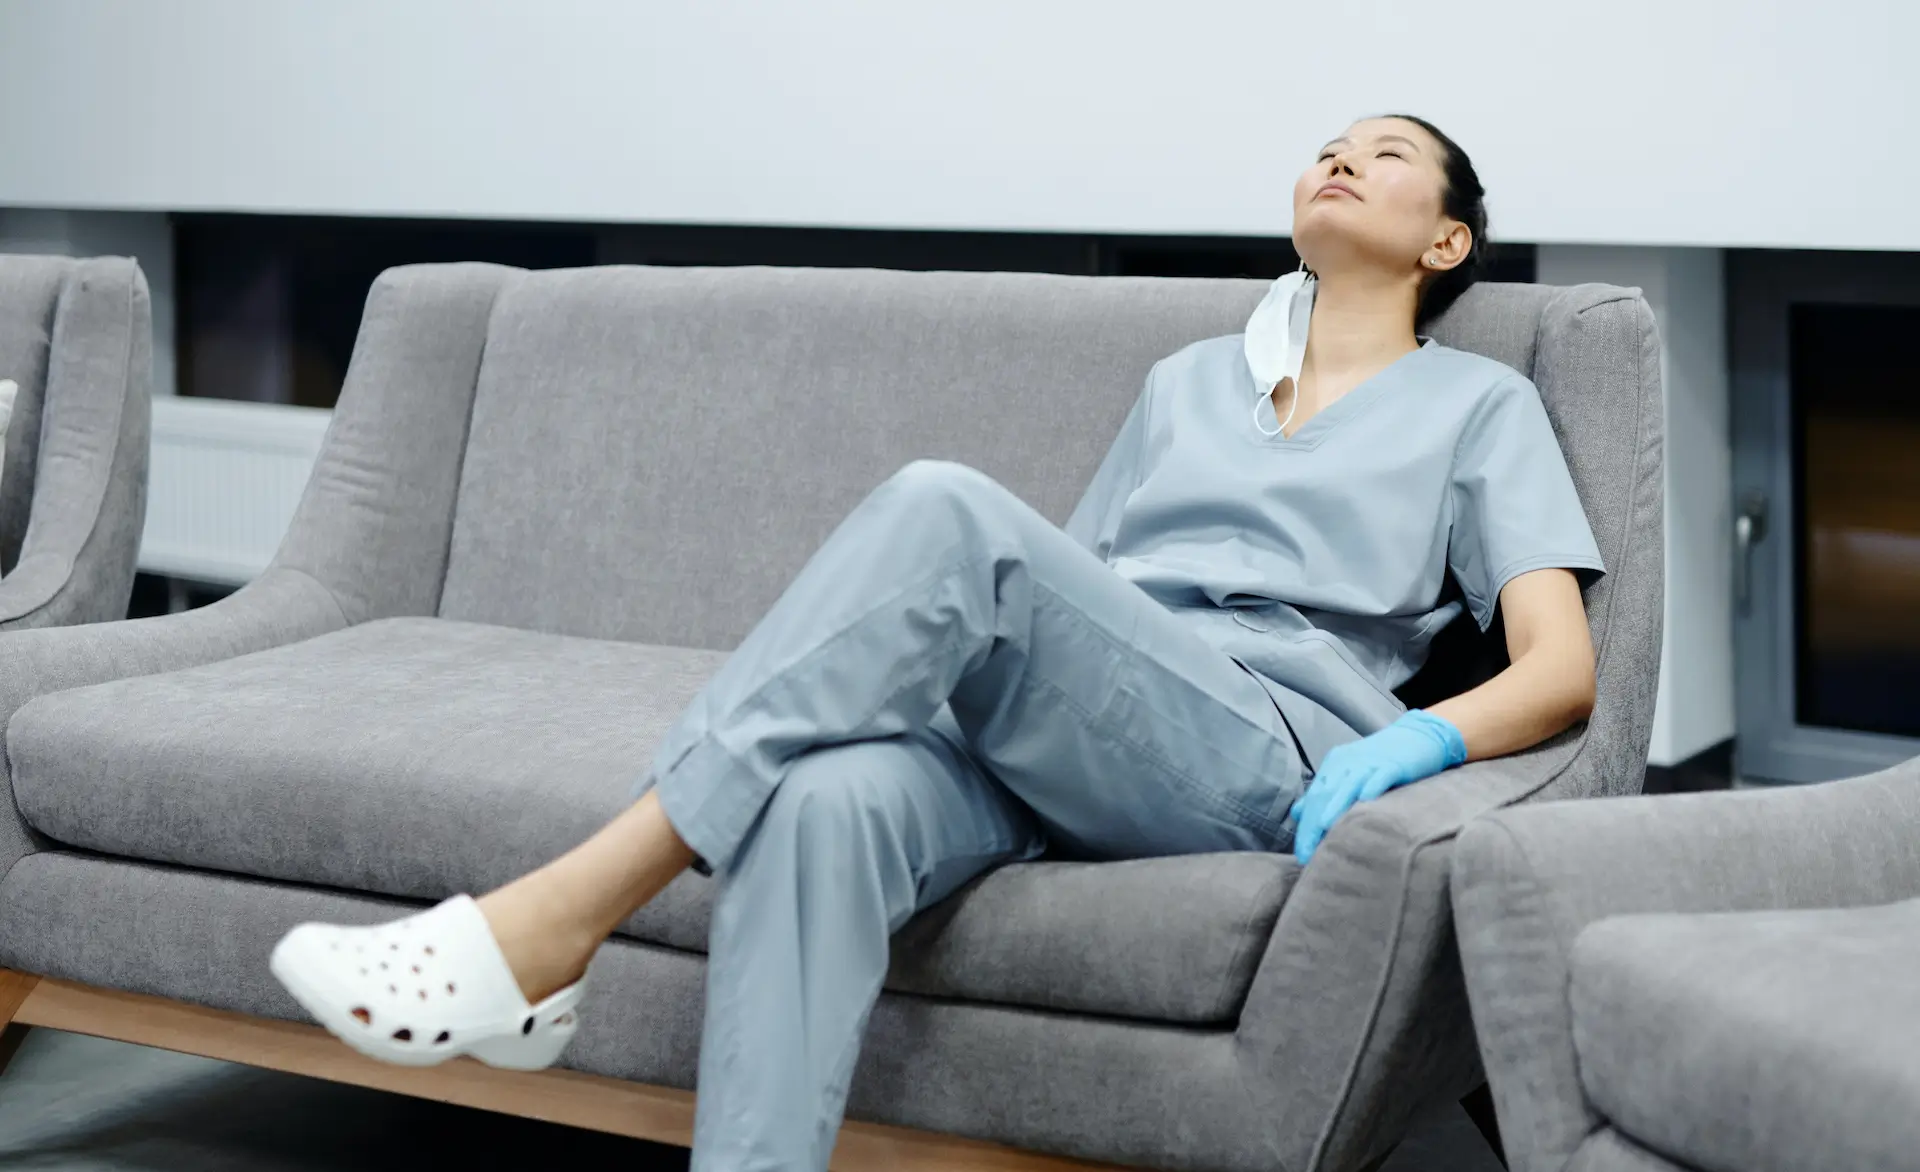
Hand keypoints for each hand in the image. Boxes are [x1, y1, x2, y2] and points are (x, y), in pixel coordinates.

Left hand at [1289, 710, 1466, 863]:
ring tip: (1322, 827)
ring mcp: (1370, 762)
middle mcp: (1348, 763)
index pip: (1313, 799)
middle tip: (1308, 854)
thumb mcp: (1350, 772)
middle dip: (1313, 825)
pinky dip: (1371, 787)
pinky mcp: (1394, 764)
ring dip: (1334, 806)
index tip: (1302, 855)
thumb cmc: (1384, 760)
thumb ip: (1325, 792)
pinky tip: (1365, 801)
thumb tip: (1298, 813)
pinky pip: (1380, 776)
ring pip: (1348, 785)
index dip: (1305, 827)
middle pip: (1324, 794)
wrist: (1420, 734)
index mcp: (1334, 765)